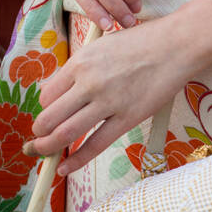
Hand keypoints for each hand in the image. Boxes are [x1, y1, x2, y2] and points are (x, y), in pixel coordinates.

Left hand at [24, 14, 187, 174]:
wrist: (175, 44)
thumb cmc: (141, 42)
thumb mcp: (103, 45)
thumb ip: (82, 68)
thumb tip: (61, 91)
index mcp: (81, 62)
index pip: (47, 95)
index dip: (44, 109)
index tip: (47, 116)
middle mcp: (89, 82)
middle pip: (49, 116)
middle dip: (38, 133)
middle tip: (36, 141)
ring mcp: (108, 101)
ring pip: (66, 133)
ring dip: (48, 148)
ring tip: (42, 154)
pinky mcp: (127, 118)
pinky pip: (95, 145)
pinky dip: (75, 161)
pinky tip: (65, 168)